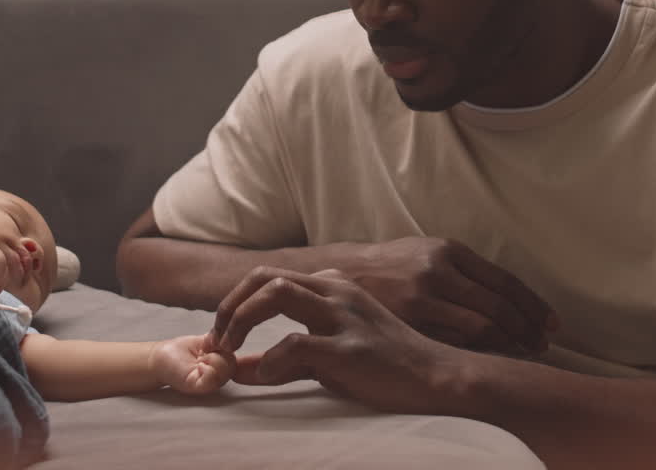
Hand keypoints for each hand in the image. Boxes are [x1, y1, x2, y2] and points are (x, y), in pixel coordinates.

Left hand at [150, 333, 236, 394]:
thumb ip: (220, 339)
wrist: (158, 359)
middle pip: (234, 362)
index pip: (235, 354)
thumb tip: (233, 332)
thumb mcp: (204, 340)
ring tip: (199, 360)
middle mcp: (219, 374)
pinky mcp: (201, 387)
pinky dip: (206, 368)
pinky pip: (214, 377)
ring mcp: (211, 383)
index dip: (226, 344)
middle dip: (219, 351)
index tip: (211, 344)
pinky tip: (197, 366)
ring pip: (226, 369)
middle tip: (203, 353)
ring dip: (212, 359)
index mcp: (220, 361)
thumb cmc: (177, 352)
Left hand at [210, 268, 454, 413]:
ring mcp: (344, 316)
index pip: (267, 278)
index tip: (219, 336)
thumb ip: (282, 360)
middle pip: (263, 276)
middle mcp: (335, 291)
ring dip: (241, 320)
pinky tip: (267, 376)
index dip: (234, 304)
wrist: (439, 379)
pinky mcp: (352, 347)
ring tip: (229, 351)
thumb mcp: (327, 358)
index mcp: (330, 286)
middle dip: (229, 306)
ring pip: (275, 293)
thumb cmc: (384, 368)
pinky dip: (271, 360)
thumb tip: (238, 371)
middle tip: (216, 340)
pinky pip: (297, 343)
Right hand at [331, 237, 557, 354]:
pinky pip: (453, 342)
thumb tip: (513, 302)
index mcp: (449, 251)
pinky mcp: (408, 321)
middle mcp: (437, 271)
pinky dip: (476, 352)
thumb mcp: (430, 253)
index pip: (505, 281)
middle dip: (526, 330)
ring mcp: (421, 298)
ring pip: (479, 328)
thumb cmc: (395, 266)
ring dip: (506, 343)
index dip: (533, 306)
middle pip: (497, 307)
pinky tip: (488, 357)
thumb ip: (467, 272)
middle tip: (541, 345)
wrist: (346, 273)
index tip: (552, 324)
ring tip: (520, 353)